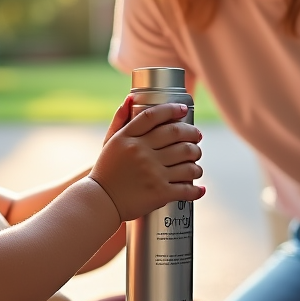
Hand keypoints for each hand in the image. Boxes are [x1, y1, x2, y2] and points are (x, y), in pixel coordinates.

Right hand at [89, 102, 203, 221]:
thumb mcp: (110, 143)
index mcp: (128, 138)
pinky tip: (199, 188)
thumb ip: (120, 120)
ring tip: (196, 165)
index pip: (154, 116)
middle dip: (193, 135)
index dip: (172, 110)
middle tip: (196, 139)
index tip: (183, 110)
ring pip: (187, 162)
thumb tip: (131, 98)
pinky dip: (196, 190)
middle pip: (177, 135)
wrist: (100, 201)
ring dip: (196, 162)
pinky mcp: (160, 193)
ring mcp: (152, 173)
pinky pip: (186, 189)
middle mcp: (141, 152)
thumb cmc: (107, 171)